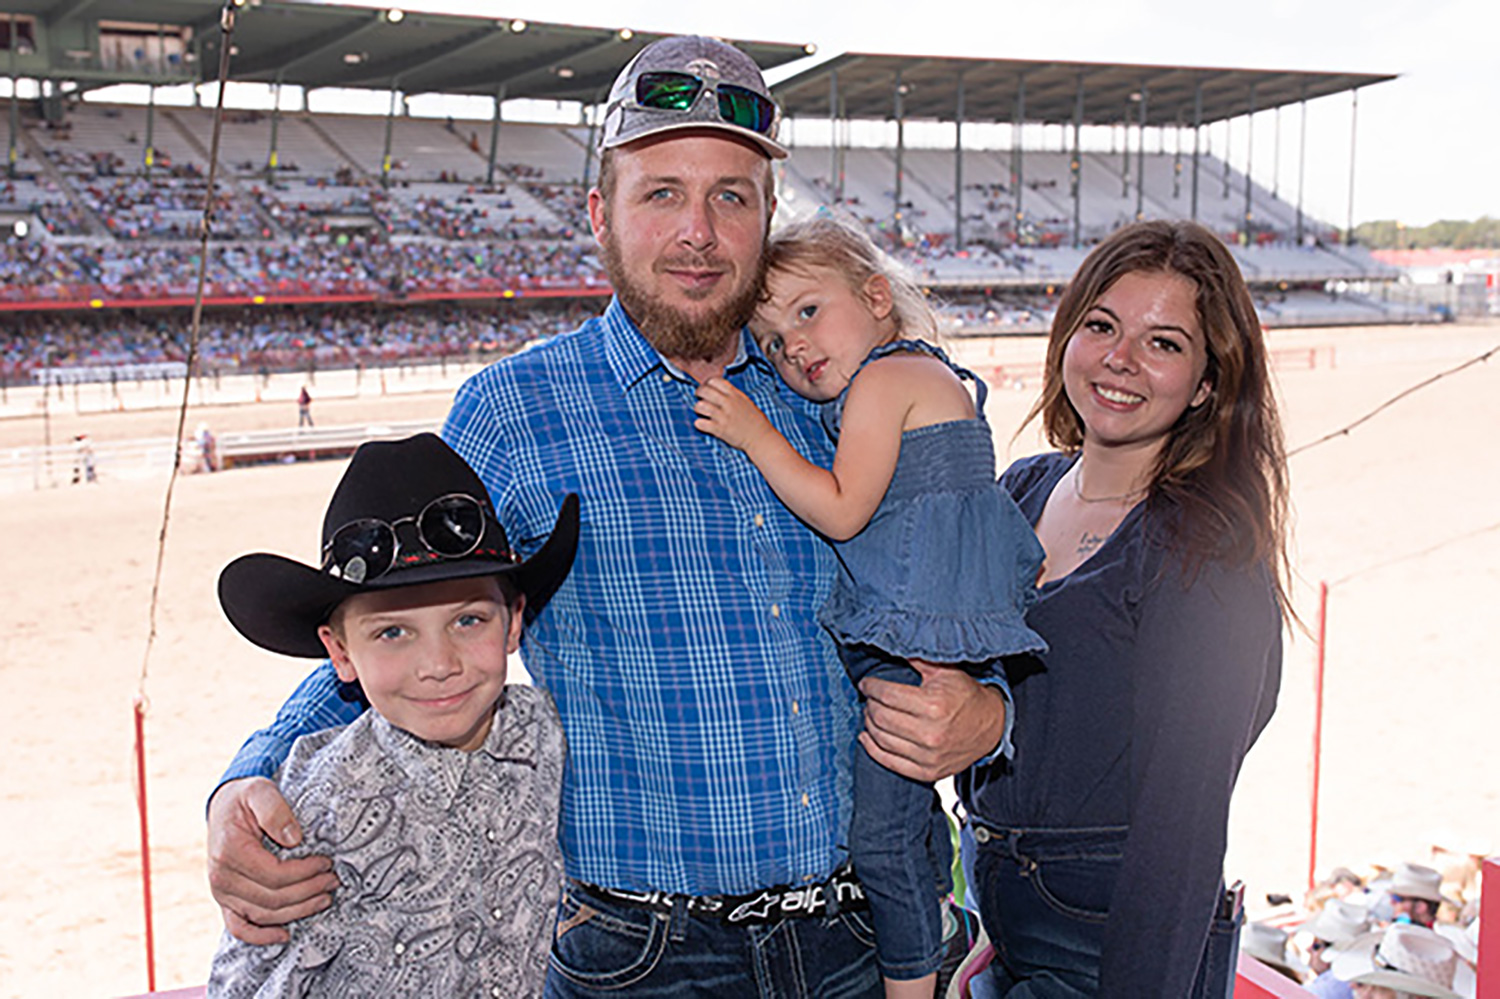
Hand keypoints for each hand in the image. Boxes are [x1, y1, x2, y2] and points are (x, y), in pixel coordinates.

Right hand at [206, 777, 337, 943]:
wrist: (224, 807)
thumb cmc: (245, 799)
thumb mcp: (261, 791)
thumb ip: (275, 811)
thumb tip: (294, 839)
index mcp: (230, 851)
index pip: (274, 874)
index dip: (304, 873)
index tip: (326, 863)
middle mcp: (222, 877)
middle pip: (272, 898)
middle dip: (308, 892)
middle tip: (334, 880)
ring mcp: (222, 893)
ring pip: (263, 915)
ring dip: (297, 911)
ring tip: (325, 898)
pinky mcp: (225, 900)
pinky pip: (239, 927)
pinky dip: (260, 936)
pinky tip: (284, 936)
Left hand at [693, 377, 774, 452]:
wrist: (760, 437)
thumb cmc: (754, 420)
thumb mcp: (745, 401)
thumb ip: (732, 394)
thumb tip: (718, 390)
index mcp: (734, 394)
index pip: (714, 380)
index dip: (707, 384)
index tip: (707, 388)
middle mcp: (727, 403)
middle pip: (704, 390)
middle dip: (699, 393)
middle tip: (700, 398)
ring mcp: (722, 416)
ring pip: (700, 406)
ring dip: (698, 409)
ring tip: (702, 412)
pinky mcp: (719, 429)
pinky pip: (700, 423)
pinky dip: (699, 424)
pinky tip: (703, 424)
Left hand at [858, 662, 1005, 781]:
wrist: (991, 726)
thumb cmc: (966, 696)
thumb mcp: (945, 671)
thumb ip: (917, 660)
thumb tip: (891, 645)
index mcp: (933, 705)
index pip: (887, 695)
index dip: (871, 687)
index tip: (866, 684)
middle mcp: (930, 733)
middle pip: (881, 717)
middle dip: (870, 704)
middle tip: (870, 697)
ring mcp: (928, 756)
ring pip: (881, 739)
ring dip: (869, 724)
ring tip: (871, 713)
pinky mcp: (926, 772)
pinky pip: (889, 762)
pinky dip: (872, 749)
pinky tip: (867, 736)